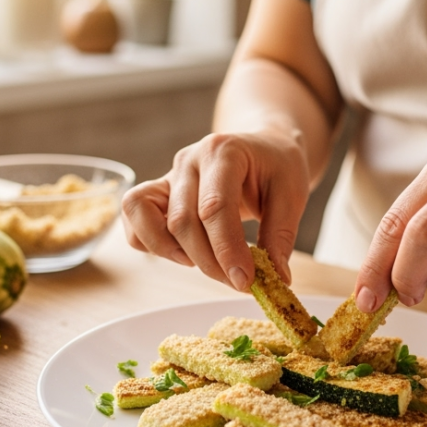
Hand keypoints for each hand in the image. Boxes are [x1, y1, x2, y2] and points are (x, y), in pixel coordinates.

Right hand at [121, 129, 311, 290]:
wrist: (261, 145)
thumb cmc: (276, 166)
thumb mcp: (293, 193)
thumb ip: (281, 234)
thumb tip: (276, 280)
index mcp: (223, 151)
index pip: (215, 207)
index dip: (227, 249)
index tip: (245, 281)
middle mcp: (188, 160)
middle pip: (182, 221)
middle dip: (209, 261)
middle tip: (238, 281)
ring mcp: (168, 175)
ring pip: (146, 218)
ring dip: (172, 253)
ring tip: (206, 264)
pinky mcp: (157, 192)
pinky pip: (133, 218)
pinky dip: (150, 242)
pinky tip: (184, 253)